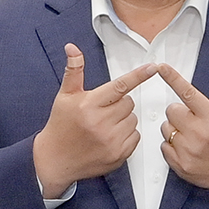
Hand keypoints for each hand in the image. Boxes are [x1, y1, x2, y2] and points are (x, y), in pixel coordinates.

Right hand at [30, 47, 160, 193]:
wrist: (55, 160)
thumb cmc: (60, 126)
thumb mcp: (65, 96)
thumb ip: (74, 71)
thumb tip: (72, 48)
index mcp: (88, 105)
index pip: (119, 86)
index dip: (138, 75)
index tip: (153, 68)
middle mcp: (101, 123)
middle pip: (129, 102)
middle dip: (118, 103)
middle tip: (102, 110)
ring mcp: (111, 141)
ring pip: (133, 119)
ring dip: (123, 119)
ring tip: (103, 125)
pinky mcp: (118, 155)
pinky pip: (135, 136)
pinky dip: (126, 135)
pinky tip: (110, 137)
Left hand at [154, 58, 208, 196]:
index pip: (187, 92)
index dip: (172, 78)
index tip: (160, 67)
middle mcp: (198, 133)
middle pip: (172, 110)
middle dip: (180, 112)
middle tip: (195, 119)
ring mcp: (188, 150)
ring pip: (166, 128)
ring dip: (175, 128)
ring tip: (192, 134)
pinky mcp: (181, 164)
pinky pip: (164, 146)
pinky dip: (172, 146)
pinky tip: (187, 147)